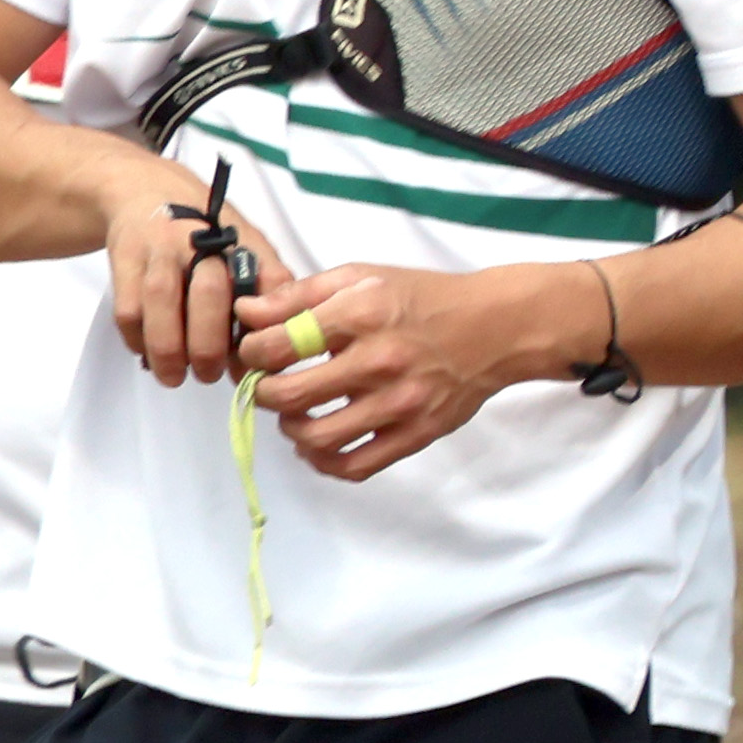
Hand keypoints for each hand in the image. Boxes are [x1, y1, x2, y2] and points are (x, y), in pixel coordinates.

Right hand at [101, 160, 286, 387]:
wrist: (144, 190)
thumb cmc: (203, 231)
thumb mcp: (246, 245)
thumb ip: (265, 290)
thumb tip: (266, 357)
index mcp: (241, 240)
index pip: (263, 283)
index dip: (259, 330)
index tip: (253, 365)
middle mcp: (201, 240)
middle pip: (209, 294)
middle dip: (209, 345)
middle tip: (208, 376)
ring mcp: (159, 247)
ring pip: (162, 303)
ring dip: (169, 350)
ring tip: (175, 377)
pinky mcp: (124, 259)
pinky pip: (129, 310)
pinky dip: (138, 340)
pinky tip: (149, 353)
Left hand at [238, 261, 572, 482]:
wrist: (496, 328)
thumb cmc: (421, 298)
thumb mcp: (361, 276)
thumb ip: (299, 295)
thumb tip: (246, 312)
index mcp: (360, 315)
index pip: (277, 345)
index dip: (251, 352)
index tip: (254, 352)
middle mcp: (379, 362)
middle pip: (288, 396)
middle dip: (262, 393)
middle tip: (266, 387)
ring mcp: (399, 403)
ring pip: (317, 438)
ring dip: (291, 429)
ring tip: (294, 415)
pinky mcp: (416, 434)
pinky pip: (355, 466)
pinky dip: (324, 462)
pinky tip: (318, 445)